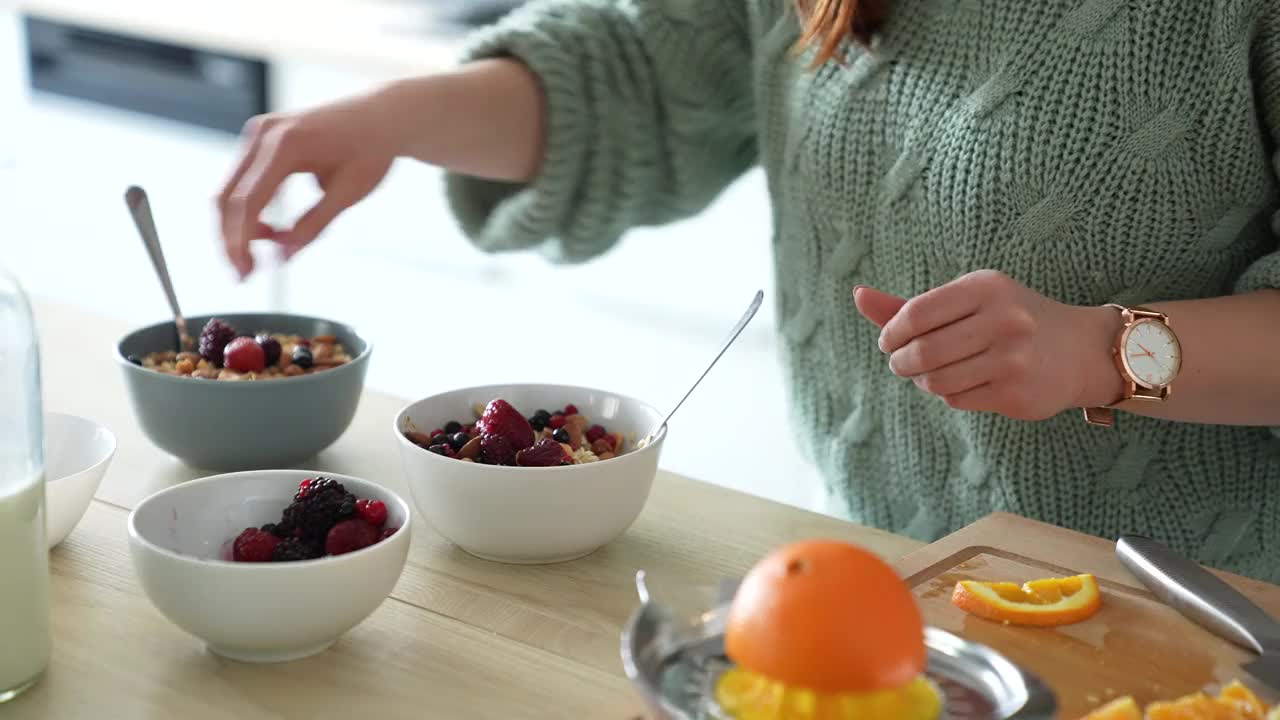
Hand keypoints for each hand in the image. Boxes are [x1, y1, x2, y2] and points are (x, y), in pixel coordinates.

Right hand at [217, 93, 398, 277]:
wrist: (382, 117)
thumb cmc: (372, 150)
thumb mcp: (348, 194)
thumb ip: (313, 225)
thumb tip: (281, 256)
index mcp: (286, 144)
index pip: (248, 201)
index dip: (241, 242)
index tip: (244, 273)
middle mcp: (265, 133)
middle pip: (229, 196)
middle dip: (232, 239)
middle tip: (244, 274)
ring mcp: (260, 132)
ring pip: (231, 189)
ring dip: (238, 226)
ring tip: (259, 257)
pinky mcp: (262, 138)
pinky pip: (243, 179)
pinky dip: (248, 209)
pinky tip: (269, 232)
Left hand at [853, 271, 1122, 420]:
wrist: (1080, 350)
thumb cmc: (1009, 319)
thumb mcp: (967, 300)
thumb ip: (910, 304)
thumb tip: (857, 294)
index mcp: (985, 287)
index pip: (914, 314)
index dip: (890, 333)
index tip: (888, 341)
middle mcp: (1003, 320)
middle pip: (921, 352)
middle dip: (901, 362)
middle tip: (902, 363)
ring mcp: (1012, 359)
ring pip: (935, 381)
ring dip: (923, 381)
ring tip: (931, 373)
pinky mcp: (1016, 393)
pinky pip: (957, 400)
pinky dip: (949, 395)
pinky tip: (962, 383)